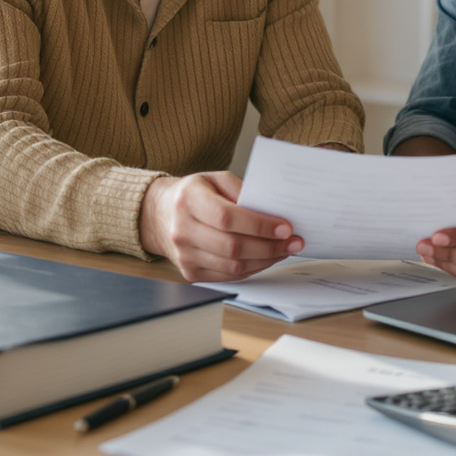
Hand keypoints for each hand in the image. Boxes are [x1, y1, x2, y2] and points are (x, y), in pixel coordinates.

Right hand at [139, 171, 302, 282]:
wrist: (161, 215)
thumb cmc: (195, 194)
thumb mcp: (216, 179)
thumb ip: (242, 190)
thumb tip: (271, 210)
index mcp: (189, 200)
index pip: (227, 217)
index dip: (259, 225)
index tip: (286, 227)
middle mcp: (183, 230)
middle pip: (232, 246)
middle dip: (270, 246)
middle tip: (294, 242)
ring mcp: (185, 255)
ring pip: (233, 265)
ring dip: (266, 260)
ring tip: (286, 250)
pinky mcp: (191, 273)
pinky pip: (228, 276)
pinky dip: (253, 268)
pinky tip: (267, 258)